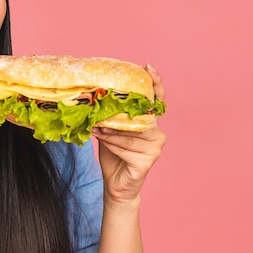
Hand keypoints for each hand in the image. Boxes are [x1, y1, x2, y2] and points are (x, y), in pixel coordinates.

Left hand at [92, 64, 166, 204]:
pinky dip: (112, 144)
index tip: (147, 67)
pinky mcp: (148, 161)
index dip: (154, 82)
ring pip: (130, 133)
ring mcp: (155, 148)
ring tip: (97, 130)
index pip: (156, 100)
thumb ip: (110, 117)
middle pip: (139, 116)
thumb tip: (95, 99)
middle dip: (118, 114)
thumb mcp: (110, 131)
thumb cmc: (114, 154)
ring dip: (110, 132)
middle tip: (100, 114)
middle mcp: (158, 133)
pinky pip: (126, 148)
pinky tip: (104, 142)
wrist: (116, 184)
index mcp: (150, 122)